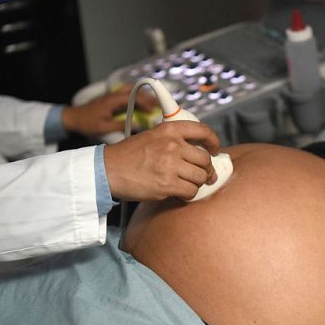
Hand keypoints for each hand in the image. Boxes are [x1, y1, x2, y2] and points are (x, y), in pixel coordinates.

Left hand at [62, 84, 156, 136]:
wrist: (73, 117)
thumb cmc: (86, 122)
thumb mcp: (104, 127)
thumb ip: (121, 126)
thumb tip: (138, 125)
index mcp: (113, 100)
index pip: (134, 97)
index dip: (146, 102)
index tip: (154, 109)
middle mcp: (114, 95)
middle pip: (135, 90)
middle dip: (148, 95)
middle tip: (159, 103)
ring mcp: (112, 95)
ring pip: (131, 89)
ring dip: (142, 94)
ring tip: (153, 102)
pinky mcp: (111, 99)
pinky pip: (127, 94)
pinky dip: (136, 96)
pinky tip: (141, 103)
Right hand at [103, 121, 220, 200]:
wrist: (108, 170)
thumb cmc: (127, 155)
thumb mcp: (151, 137)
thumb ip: (172, 140)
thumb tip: (195, 153)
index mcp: (169, 130)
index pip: (202, 130)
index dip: (214, 141)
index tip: (216, 149)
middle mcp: (172, 145)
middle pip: (205, 159)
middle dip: (207, 169)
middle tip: (205, 175)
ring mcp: (171, 165)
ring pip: (200, 177)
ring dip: (196, 183)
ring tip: (187, 185)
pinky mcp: (167, 185)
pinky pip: (190, 191)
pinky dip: (188, 195)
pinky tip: (180, 193)